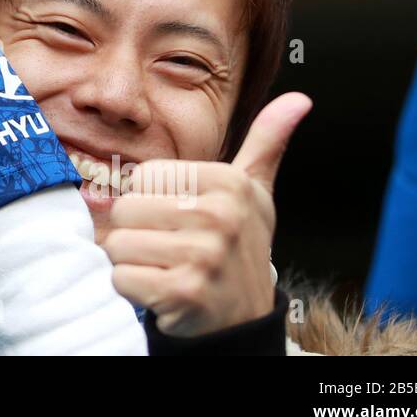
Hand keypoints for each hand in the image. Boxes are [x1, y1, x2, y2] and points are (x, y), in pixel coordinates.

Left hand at [100, 92, 312, 336]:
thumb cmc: (238, 246)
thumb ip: (266, 142)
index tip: (178, 218)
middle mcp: (219, 216)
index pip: (142, 176)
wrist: (244, 316)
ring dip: (133, 262)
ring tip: (166, 267)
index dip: (149, 200)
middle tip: (168, 248)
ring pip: (118, 245)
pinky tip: (163, 291)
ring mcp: (203, 256)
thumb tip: (299, 99)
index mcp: (228, 183)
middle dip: (135, 233)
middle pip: (124, 210)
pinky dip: (133, 289)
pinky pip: (122, 278)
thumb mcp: (255, 192)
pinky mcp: (184, 291)